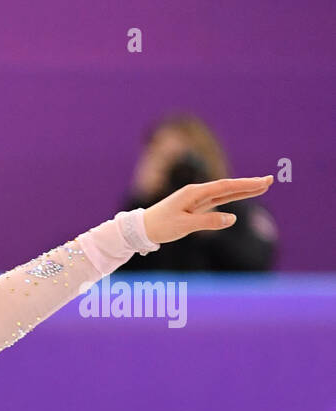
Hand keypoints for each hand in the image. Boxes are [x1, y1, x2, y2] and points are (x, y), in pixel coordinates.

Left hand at [141, 176, 272, 244]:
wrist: (142, 228)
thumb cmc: (160, 226)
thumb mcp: (184, 226)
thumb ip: (207, 222)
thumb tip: (231, 219)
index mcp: (194, 193)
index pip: (225, 187)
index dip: (245, 185)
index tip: (263, 182)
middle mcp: (197, 193)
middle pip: (228, 187)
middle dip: (249, 184)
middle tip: (270, 180)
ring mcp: (197, 199)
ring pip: (224, 193)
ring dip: (243, 189)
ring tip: (262, 186)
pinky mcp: (195, 207)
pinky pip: (218, 200)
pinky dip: (231, 196)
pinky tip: (241, 194)